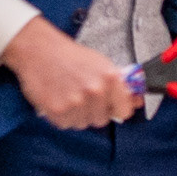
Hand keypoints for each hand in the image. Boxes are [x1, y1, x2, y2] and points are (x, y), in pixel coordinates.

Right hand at [2, 16, 139, 129]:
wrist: (39, 50)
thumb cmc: (70, 56)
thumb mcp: (100, 64)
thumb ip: (119, 85)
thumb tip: (136, 101)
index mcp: (110, 78)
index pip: (124, 110)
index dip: (116, 109)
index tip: (111, 107)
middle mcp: (95, 91)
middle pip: (102, 120)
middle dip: (94, 111)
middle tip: (82, 96)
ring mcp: (76, 102)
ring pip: (83, 124)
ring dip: (77, 115)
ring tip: (68, 96)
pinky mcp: (58, 110)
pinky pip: (66, 125)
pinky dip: (62, 116)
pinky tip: (58, 99)